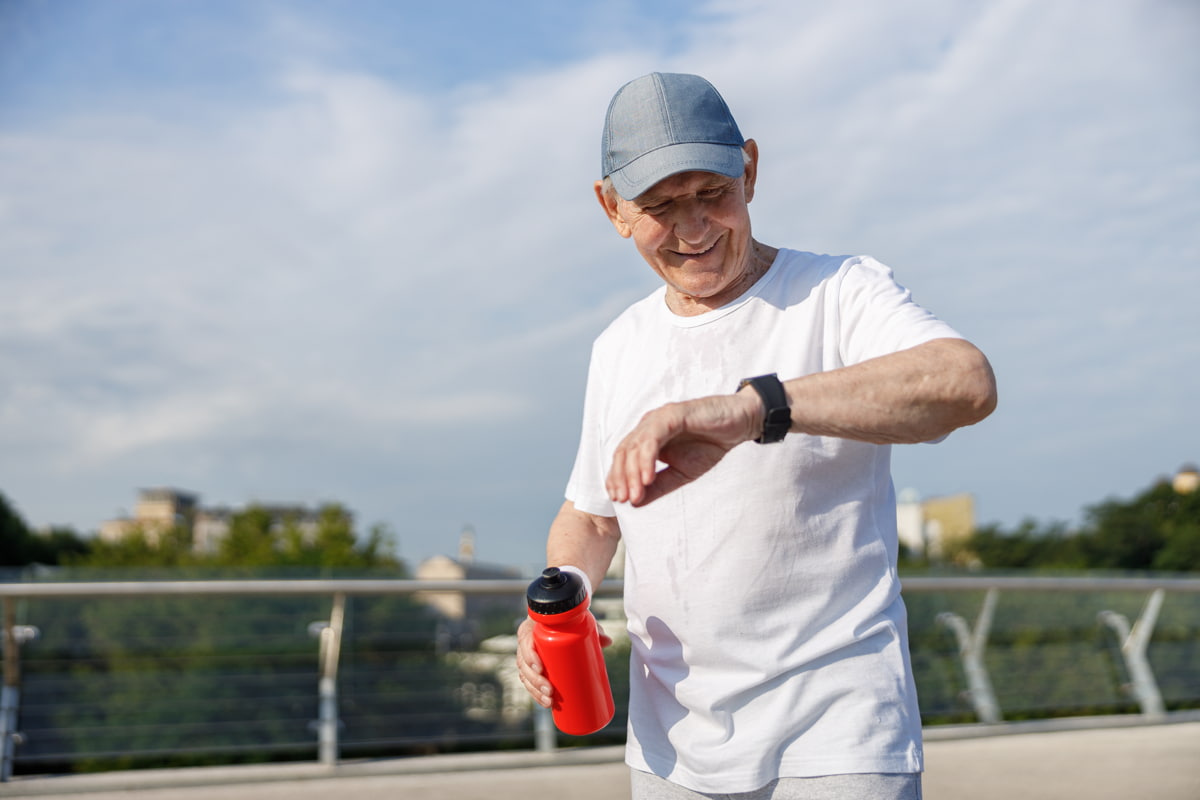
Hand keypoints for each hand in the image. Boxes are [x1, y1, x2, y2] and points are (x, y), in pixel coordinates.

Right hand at [515, 616, 614, 708]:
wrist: (558, 620)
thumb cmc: (565, 619)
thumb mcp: (577, 621)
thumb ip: (592, 629)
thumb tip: (608, 642)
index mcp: (530, 629)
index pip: (525, 643)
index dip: (529, 657)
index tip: (540, 669)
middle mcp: (525, 643)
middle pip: (523, 665)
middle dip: (535, 682)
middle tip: (550, 691)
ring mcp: (527, 656)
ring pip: (525, 676)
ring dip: (535, 692)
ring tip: (549, 701)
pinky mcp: (532, 667)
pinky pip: (528, 682)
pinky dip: (535, 693)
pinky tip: (545, 703)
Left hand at [606, 390, 759, 506]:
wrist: (739, 424)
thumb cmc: (710, 444)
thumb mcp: (681, 473)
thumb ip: (659, 486)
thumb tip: (635, 502)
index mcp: (647, 437)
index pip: (623, 458)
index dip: (617, 478)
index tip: (619, 500)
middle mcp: (648, 426)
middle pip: (624, 451)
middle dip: (621, 477)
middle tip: (624, 499)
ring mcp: (659, 419)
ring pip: (635, 445)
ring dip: (632, 472)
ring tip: (636, 494)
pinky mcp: (672, 414)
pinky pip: (653, 438)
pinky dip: (647, 458)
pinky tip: (648, 477)